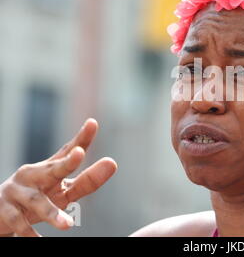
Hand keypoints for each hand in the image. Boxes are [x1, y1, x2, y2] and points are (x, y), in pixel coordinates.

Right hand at [0, 118, 117, 236]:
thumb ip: (87, 181)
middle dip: (66, 162)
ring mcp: (17, 192)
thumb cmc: (40, 197)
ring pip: (36, 201)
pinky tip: (39, 240)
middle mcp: (34, 175)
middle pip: (52, 169)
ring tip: (68, 226)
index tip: (93, 123)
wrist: (0, 213)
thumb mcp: (64, 191)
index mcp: (50, 168)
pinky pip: (18, 222)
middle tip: (80, 154)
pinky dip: (28, 232)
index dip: (81, 138)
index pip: (67, 151)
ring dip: (51, 213)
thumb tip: (112, 163)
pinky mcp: (4, 210)